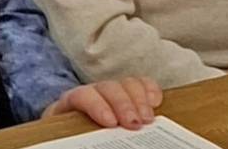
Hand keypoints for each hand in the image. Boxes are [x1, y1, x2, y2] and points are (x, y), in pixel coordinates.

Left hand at [46, 76, 163, 128]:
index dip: (96, 105)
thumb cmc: (73, 135)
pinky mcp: (129, 94)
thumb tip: (90, 145)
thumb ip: (81, 138)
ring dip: (139, 101)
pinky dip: (150, 90)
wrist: (73, 132)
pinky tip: (156, 103)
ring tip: (148, 120)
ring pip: (126, 84)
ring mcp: (112, 92)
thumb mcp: (73, 137)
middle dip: (123, 104)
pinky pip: (141, 84)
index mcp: (71, 103)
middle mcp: (92, 93)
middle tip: (135, 124)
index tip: (110, 122)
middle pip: (108, 88)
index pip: (81, 95)